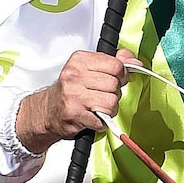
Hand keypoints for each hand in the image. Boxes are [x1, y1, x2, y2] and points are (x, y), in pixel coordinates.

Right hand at [16, 49, 142, 153]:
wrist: (48, 111)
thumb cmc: (71, 89)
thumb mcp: (90, 68)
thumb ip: (115, 61)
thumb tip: (135, 62)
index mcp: (80, 60)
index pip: (116, 65)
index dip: (122, 75)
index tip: (117, 79)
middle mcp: (74, 76)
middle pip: (115, 84)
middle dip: (114, 93)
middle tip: (103, 95)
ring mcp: (74, 95)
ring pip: (111, 102)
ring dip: (109, 109)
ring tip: (99, 107)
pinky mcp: (75, 114)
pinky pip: (102, 119)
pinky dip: (101, 122)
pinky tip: (93, 117)